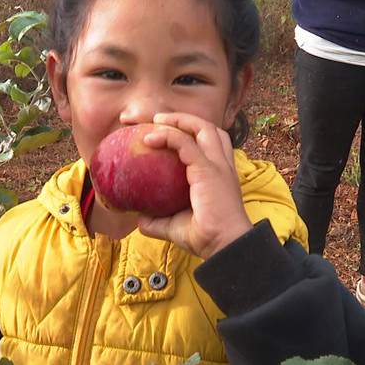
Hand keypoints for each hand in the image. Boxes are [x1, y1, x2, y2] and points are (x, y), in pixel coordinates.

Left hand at [136, 112, 252, 258]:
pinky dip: (168, 136)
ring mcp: (217, 165)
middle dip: (183, 119)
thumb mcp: (175, 226)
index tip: (164, 134)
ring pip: (202, 127)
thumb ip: (158, 220)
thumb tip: (139, 218)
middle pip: (208, 128)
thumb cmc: (205, 237)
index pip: (209, 142)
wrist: (224, 246)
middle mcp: (222, 165)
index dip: (189, 133)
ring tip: (156, 121)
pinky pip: (186, 143)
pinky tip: (149, 139)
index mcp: (219, 174)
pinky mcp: (208, 170)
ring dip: (178, 120)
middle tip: (157, 121)